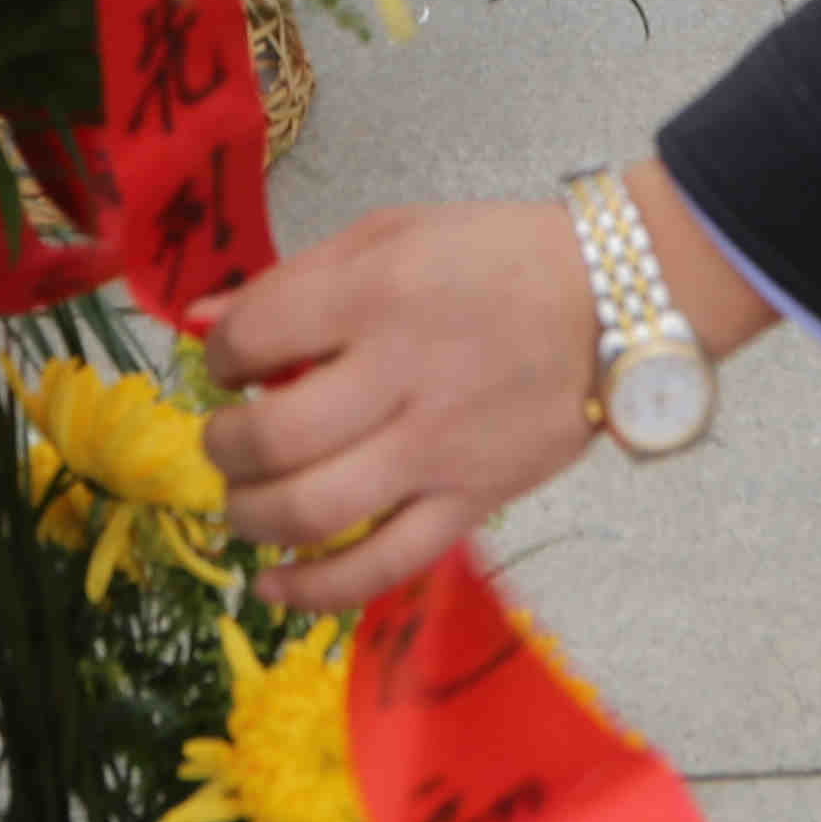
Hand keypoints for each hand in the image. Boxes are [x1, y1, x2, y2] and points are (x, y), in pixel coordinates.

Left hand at [195, 162, 772, 614]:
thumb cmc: (496, 256)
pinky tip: (274, 586)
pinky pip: (384, 564)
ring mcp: (438, 449)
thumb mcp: (392, 233)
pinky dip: (317, 589)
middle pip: (274, 438)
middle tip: (226, 439)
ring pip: (315, 511)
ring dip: (253, 516)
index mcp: (376, 292)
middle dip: (224, 447)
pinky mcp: (472, 501)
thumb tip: (203, 320)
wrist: (617, 300)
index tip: (230, 363)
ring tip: (243, 501)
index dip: (222, 358)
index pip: (257, 338)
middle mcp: (401, 375)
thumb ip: (294, 277)